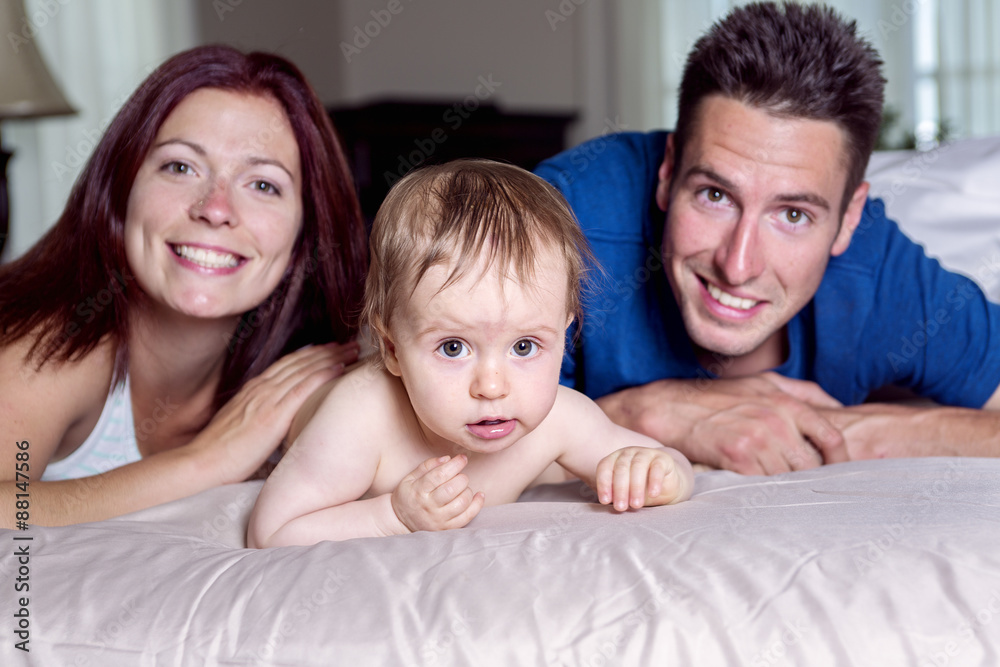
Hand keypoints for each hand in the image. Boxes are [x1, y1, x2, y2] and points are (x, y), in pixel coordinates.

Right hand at [189, 342, 357, 482]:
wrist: (201, 464)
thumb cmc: (220, 454)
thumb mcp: (240, 427)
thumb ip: (258, 417)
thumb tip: (273, 422)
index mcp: (253, 391)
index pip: (287, 365)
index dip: (310, 354)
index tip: (329, 348)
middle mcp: (261, 389)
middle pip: (300, 362)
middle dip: (327, 351)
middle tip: (350, 343)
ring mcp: (266, 400)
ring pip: (305, 370)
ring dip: (331, 357)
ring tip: (352, 349)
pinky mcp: (272, 415)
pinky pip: (302, 389)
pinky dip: (322, 375)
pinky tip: (339, 368)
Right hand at [391, 455, 484, 531]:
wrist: (400, 522)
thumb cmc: (408, 496)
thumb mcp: (410, 478)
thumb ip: (427, 466)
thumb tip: (448, 458)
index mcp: (418, 490)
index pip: (440, 475)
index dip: (455, 464)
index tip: (462, 458)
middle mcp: (429, 506)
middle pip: (453, 489)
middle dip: (462, 478)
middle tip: (459, 476)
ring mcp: (438, 519)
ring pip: (462, 502)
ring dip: (467, 490)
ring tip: (462, 487)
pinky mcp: (447, 528)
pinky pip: (467, 517)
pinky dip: (477, 504)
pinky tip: (479, 495)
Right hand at [596, 373, 846, 474]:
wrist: (672, 408)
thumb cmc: (719, 396)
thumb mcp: (763, 382)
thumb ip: (803, 392)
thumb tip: (837, 407)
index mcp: (786, 402)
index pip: (832, 437)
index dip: (840, 460)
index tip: (837, 471)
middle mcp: (775, 420)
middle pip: (811, 464)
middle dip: (808, 476)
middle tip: (802, 484)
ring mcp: (757, 440)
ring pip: (788, 478)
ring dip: (785, 486)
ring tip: (778, 489)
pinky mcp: (737, 459)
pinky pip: (763, 484)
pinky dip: (763, 490)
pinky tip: (756, 489)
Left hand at [596, 447, 688, 510]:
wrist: (666, 487)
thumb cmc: (640, 490)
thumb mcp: (625, 494)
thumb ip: (615, 495)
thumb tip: (607, 502)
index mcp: (615, 459)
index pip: (605, 467)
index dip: (603, 484)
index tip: (605, 501)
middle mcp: (628, 453)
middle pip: (621, 468)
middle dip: (620, 489)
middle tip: (620, 508)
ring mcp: (645, 453)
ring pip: (638, 466)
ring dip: (636, 487)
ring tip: (636, 505)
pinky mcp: (662, 458)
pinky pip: (657, 467)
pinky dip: (655, 481)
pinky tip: (653, 494)